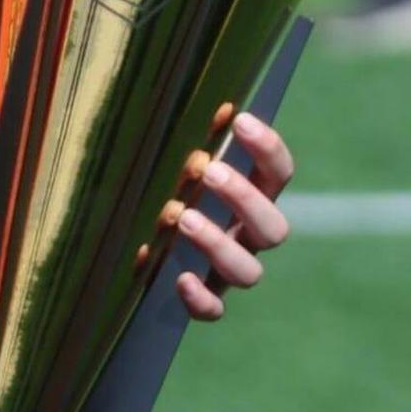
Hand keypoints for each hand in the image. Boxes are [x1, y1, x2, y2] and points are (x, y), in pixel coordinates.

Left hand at [174, 112, 292, 321]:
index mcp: (250, 196)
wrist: (132, 238)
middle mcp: (248, 235)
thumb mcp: (171, 156)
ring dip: (219, 244)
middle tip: (208, 171)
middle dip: (244, 198)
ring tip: (182, 217)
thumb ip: (188, 136)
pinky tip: (179, 278)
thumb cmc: (160, 181)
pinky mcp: (204, 298)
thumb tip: (207, 101)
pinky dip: (201, 298)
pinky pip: (214, 310)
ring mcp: (228, 269)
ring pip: (249, 272)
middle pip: (273, 227)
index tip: (239, 120)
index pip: (278, 172)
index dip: (268, 148)